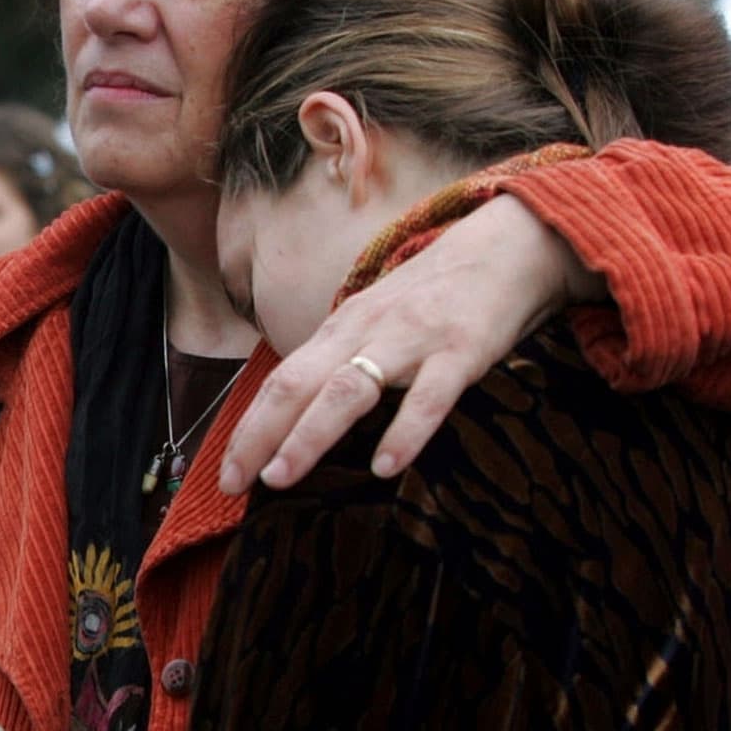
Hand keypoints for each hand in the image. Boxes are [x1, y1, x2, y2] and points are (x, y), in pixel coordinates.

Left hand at [218, 194, 603, 492]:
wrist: (507, 247)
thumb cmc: (435, 297)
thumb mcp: (376, 322)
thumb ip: (342, 360)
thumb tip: (299, 413)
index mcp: (341, 329)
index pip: (280, 381)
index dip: (249, 426)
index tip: (224, 474)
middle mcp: (365, 332)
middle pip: (297, 384)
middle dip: (259, 435)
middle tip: (235, 483)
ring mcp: (411, 340)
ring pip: (348, 390)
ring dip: (309, 435)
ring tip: (282, 478)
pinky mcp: (461, 351)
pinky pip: (428, 396)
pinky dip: (404, 432)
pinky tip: (385, 468)